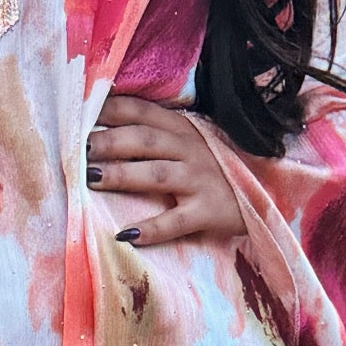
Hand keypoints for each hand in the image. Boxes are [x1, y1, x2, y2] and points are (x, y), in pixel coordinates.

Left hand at [86, 93, 246, 246]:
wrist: (268, 190)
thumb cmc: (215, 166)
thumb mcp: (189, 141)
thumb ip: (155, 133)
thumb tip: (102, 129)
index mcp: (181, 128)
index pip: (139, 111)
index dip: (108, 110)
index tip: (77, 113)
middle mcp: (189, 149)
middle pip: (142, 140)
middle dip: (107, 142)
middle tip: (76, 149)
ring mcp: (199, 180)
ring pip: (155, 174)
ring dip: (121, 175)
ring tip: (90, 180)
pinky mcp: (207, 211)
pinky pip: (176, 221)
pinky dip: (152, 229)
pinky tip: (126, 235)